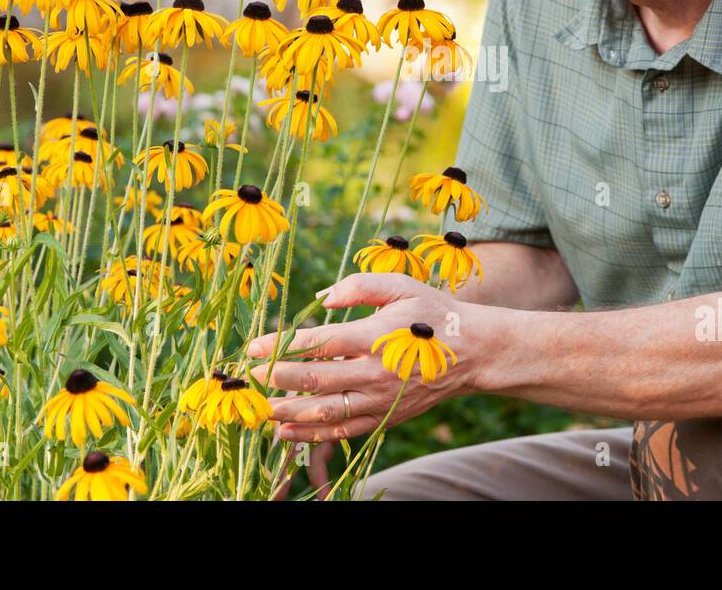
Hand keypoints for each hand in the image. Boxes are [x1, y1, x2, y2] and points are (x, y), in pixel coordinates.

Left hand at [248, 272, 484, 446]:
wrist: (473, 352)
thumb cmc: (433, 313)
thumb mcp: (401, 285)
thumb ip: (359, 286)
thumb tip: (321, 300)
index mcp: (375, 336)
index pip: (319, 343)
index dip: (281, 345)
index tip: (253, 346)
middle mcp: (375, 372)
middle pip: (314, 380)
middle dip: (275, 378)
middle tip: (248, 376)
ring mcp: (380, 399)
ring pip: (324, 411)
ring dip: (286, 411)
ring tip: (259, 407)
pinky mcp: (385, 417)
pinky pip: (342, 431)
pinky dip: (310, 435)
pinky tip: (284, 432)